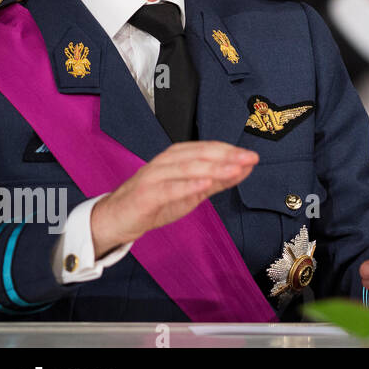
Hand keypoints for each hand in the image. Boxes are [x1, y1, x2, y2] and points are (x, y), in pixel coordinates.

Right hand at [90, 142, 258, 257]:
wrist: (116, 220)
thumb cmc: (154, 203)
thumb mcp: (192, 192)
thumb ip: (217, 180)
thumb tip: (245, 169)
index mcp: (177, 156)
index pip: (208, 149)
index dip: (231, 151)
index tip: (253, 156)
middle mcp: (166, 162)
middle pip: (200, 155)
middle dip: (228, 156)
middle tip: (250, 159)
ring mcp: (154, 176)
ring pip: (187, 168)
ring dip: (213, 168)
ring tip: (235, 169)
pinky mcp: (144, 194)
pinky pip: (168, 188)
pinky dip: (187, 185)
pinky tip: (205, 185)